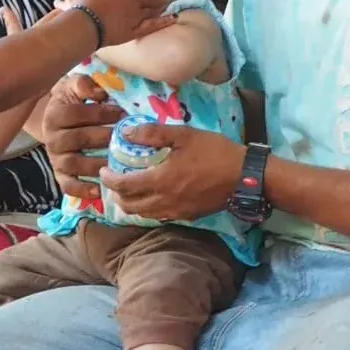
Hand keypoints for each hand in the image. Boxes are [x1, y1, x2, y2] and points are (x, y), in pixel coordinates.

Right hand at [42, 73, 120, 197]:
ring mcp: (56, 158)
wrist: (58, 117)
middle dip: (105, 137)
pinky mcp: (60, 175)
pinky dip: (82, 190)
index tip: (122, 112)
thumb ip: (84, 84)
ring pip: (75, 164)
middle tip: (126, 137)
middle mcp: (52, 138)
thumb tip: (98, 92)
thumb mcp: (75, 86)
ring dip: (97, 164)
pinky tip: (99, 190)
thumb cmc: (73, 100)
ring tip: (117, 162)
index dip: (100, 113)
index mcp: (55, 115)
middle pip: (78, 139)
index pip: (76, 114)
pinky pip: (68, 186)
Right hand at [69, 0, 172, 46]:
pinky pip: (153, 26)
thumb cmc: (85, 3)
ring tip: (169, 6)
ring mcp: (136, 16)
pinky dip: (164, 22)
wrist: (86, 25)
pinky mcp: (135, 30)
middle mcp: (133, 0)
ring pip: (153, 10)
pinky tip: (173, 18)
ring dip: (162, 8)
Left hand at [99, 122, 244, 221]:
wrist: (245, 177)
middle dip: (117, 194)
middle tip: (115, 180)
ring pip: (144, 214)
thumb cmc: (215, 152)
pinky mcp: (188, 216)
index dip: (109, 179)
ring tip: (130, 190)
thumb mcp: (184, 135)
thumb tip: (126, 133)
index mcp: (160, 180)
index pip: (124, 186)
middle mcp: (164, 201)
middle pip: (130, 205)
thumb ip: (153, 134)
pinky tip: (153, 197)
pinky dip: (149, 210)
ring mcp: (176, 212)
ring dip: (131, 204)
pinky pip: (160, 217)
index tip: (104, 171)